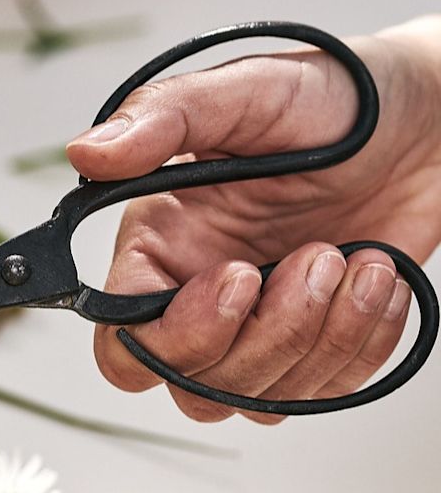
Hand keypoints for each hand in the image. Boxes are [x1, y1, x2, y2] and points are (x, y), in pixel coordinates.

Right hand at [66, 16, 440, 423]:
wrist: (428, 122)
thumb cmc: (337, 101)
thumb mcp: (250, 91)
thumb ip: (163, 117)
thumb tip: (86, 150)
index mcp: (162, 241)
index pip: (123, 342)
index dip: (178, 333)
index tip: (240, 278)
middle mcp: (197, 294)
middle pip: (194, 384)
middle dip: (269, 335)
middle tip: (318, 256)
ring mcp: (257, 327)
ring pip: (258, 400)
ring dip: (323, 337)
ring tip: (358, 260)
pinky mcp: (313, 345)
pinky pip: (323, 392)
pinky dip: (362, 344)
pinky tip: (379, 280)